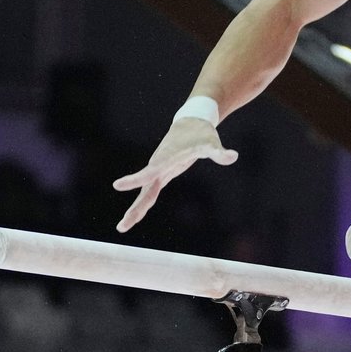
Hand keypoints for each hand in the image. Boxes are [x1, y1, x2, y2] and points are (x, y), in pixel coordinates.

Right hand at [112, 119, 237, 232]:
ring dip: (135, 210)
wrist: (191, 123)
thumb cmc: (201, 133)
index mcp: (167, 158)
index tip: (117, 185)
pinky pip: (150, 192)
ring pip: (144, 193)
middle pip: (144, 190)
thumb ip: (219, 152)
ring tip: (122, 228)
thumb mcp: (211, 143)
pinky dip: (143, 204)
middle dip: (134, 208)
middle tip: (122, 226)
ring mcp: (158, 171)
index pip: (150, 171)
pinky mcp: (161, 174)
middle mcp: (158, 165)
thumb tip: (233, 156)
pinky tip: (136, 217)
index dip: (135, 179)